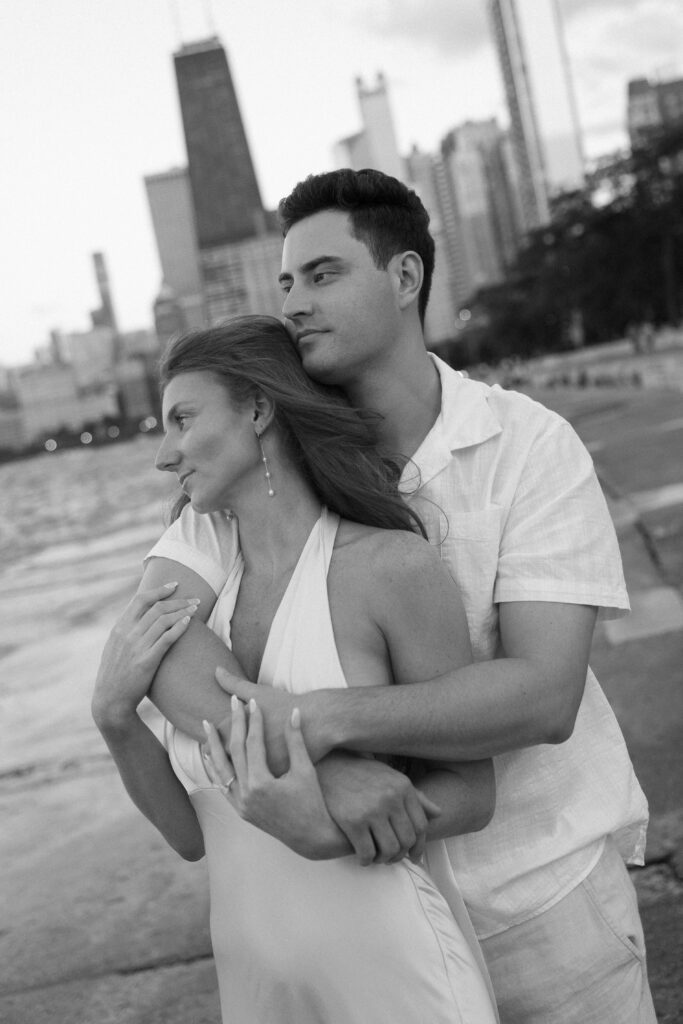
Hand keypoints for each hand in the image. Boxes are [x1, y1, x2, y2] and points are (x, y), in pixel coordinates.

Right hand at [92, 582, 199, 726]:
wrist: (111, 700)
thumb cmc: (115, 674)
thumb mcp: (115, 647)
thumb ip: (127, 630)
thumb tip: (142, 616)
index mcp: (119, 628)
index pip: (140, 600)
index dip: (159, 590)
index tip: (175, 585)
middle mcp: (127, 634)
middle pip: (157, 608)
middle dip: (179, 600)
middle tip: (195, 599)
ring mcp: (136, 647)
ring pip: (164, 620)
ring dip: (183, 611)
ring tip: (196, 608)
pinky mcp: (146, 661)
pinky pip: (166, 639)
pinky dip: (179, 628)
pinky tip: (189, 622)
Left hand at [203, 696, 344, 858]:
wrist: (311, 837)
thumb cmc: (313, 802)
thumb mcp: (305, 770)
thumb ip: (296, 740)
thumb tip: (294, 711)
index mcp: (261, 784)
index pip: (253, 743)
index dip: (254, 720)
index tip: (253, 702)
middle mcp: (245, 795)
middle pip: (234, 751)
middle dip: (234, 724)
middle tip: (233, 702)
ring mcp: (240, 805)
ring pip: (220, 769)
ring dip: (214, 745)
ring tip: (207, 725)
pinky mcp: (240, 811)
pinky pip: (222, 786)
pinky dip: (215, 769)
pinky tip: (210, 755)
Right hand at [317, 752, 441, 865]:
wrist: (327, 766)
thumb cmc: (360, 773)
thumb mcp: (390, 777)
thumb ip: (415, 796)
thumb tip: (438, 813)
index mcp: (403, 787)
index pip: (421, 826)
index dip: (418, 845)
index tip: (412, 854)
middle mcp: (391, 798)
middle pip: (406, 840)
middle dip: (400, 854)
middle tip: (391, 857)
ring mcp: (372, 810)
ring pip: (389, 850)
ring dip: (383, 859)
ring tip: (377, 857)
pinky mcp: (352, 821)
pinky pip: (366, 852)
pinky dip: (366, 860)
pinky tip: (362, 856)